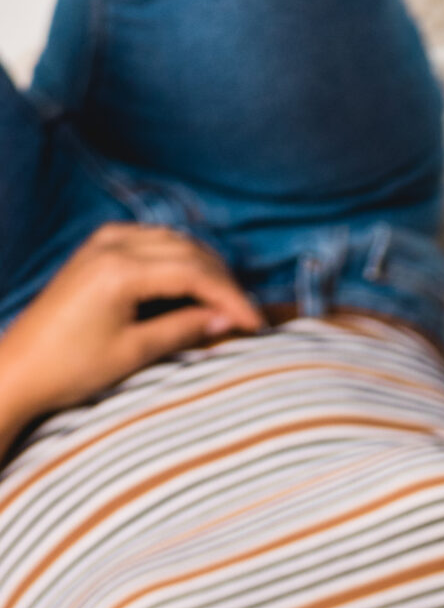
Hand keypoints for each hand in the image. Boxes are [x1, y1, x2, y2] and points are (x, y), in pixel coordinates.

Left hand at [0, 224, 259, 449]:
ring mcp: (102, 242)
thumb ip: (183, 329)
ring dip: (204, 267)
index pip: (194, 273)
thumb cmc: (72, 367)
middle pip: (187, 250)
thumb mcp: (135, 352)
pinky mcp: (96, 249)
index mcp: (121, 269)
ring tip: (225, 301)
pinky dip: (178, 259)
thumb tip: (224, 320)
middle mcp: (112, 244)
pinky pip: (150, 242)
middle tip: (247, 315)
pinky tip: (191, 283)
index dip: (231, 297)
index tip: (256, 323)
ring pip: (171, 241)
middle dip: (223, 281)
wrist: (21, 366)